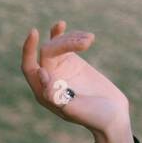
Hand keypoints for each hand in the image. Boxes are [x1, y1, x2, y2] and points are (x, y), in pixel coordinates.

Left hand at [20, 20, 130, 138]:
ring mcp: (60, 69)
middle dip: (64, 43)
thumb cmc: (95, 117)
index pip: (29, 67)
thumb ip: (57, 96)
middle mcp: (49, 80)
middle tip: (86, 43)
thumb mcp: (77, 110)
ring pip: (57, 45)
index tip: (34, 32)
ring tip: (90, 40)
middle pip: (47, 52)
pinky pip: (64, 44)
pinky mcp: (73, 62)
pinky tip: (63, 25)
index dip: (29, 50)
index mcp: (43, 93)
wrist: (112, 115)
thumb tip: (41, 74)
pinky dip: (67, 35)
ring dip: (72, 38)